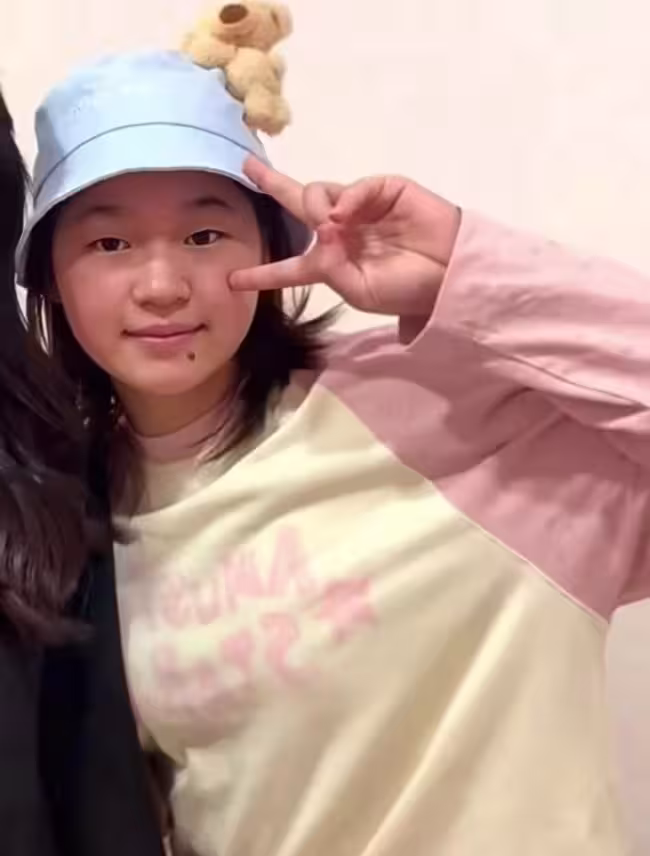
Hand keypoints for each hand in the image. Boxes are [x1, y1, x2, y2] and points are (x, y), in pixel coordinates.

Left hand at [229, 158, 461, 317]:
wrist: (449, 272)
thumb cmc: (406, 289)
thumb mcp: (359, 292)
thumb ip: (330, 267)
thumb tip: (319, 227)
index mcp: (331, 263)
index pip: (291, 268)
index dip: (263, 274)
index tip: (232, 279)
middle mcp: (340, 232)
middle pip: (297, 205)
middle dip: (272, 184)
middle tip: (248, 165)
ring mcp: (359, 208)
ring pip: (317, 192)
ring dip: (313, 205)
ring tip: (332, 227)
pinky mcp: (381, 190)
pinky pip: (351, 186)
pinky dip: (346, 198)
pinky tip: (346, 215)